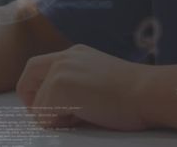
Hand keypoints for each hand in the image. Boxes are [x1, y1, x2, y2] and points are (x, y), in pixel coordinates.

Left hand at [15, 44, 151, 131]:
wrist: (147, 92)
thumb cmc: (133, 94)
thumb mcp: (98, 80)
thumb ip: (75, 86)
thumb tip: (55, 109)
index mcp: (76, 54)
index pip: (40, 65)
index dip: (36, 87)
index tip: (46, 106)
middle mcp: (65, 58)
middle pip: (29, 74)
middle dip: (30, 98)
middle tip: (44, 116)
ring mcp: (61, 71)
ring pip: (37, 101)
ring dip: (51, 116)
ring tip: (78, 118)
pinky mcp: (60, 88)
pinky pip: (44, 114)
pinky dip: (56, 122)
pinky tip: (80, 120)